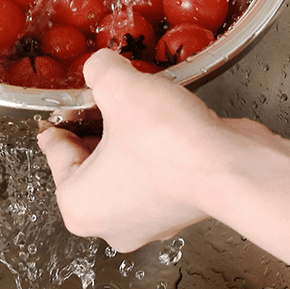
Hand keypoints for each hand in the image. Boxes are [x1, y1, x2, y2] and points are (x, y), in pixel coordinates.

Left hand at [38, 49, 289, 276]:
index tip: (59, 109)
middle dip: (96, 126)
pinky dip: (158, 147)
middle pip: (90, 162)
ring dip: (129, 136)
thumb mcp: (118, 87)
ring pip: (125, 167)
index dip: (59, 119)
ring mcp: (150, 221)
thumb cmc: (165, 141)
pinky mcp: (182, 208)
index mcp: (79, 205)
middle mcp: (111, 223)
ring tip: (136, 103)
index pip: (56, 152)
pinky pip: (157, 171)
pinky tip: (166, 119)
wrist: (233, 167)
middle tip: (100, 97)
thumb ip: (99, 69)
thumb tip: (99, 64)